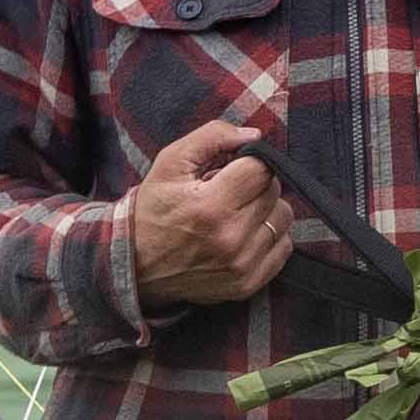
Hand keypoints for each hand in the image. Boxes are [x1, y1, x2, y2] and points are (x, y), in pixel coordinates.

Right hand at [122, 116, 301, 307]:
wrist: (136, 267)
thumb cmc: (153, 210)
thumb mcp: (170, 163)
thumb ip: (212, 137)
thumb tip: (254, 135)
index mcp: (210, 206)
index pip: (260, 169)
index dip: (247, 163)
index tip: (231, 170)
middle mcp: (230, 238)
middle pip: (274, 191)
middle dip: (254, 184)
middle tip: (229, 192)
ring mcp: (241, 265)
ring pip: (284, 217)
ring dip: (265, 209)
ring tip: (237, 213)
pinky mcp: (248, 284)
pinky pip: (283, 247)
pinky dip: (269, 236)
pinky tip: (244, 234)